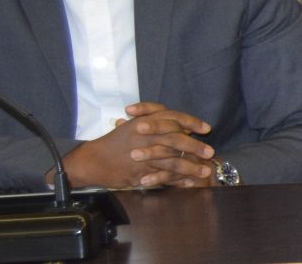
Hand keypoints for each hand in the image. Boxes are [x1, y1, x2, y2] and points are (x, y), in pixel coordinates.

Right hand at [62, 102, 218, 188]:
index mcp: (145, 121)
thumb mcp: (134, 125)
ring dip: (190, 167)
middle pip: (176, 139)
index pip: (174, 118)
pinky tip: (188, 184)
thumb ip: (155, 121)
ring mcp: (143, 155)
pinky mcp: (140, 172)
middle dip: (195, 147)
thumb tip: (180, 127)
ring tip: (204, 172)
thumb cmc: (114, 142)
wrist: (92, 160)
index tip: (206, 128)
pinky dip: (177, 180)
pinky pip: (162, 176)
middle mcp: (145, 136)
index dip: (192, 122)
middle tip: (210, 152)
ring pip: (172, 161)